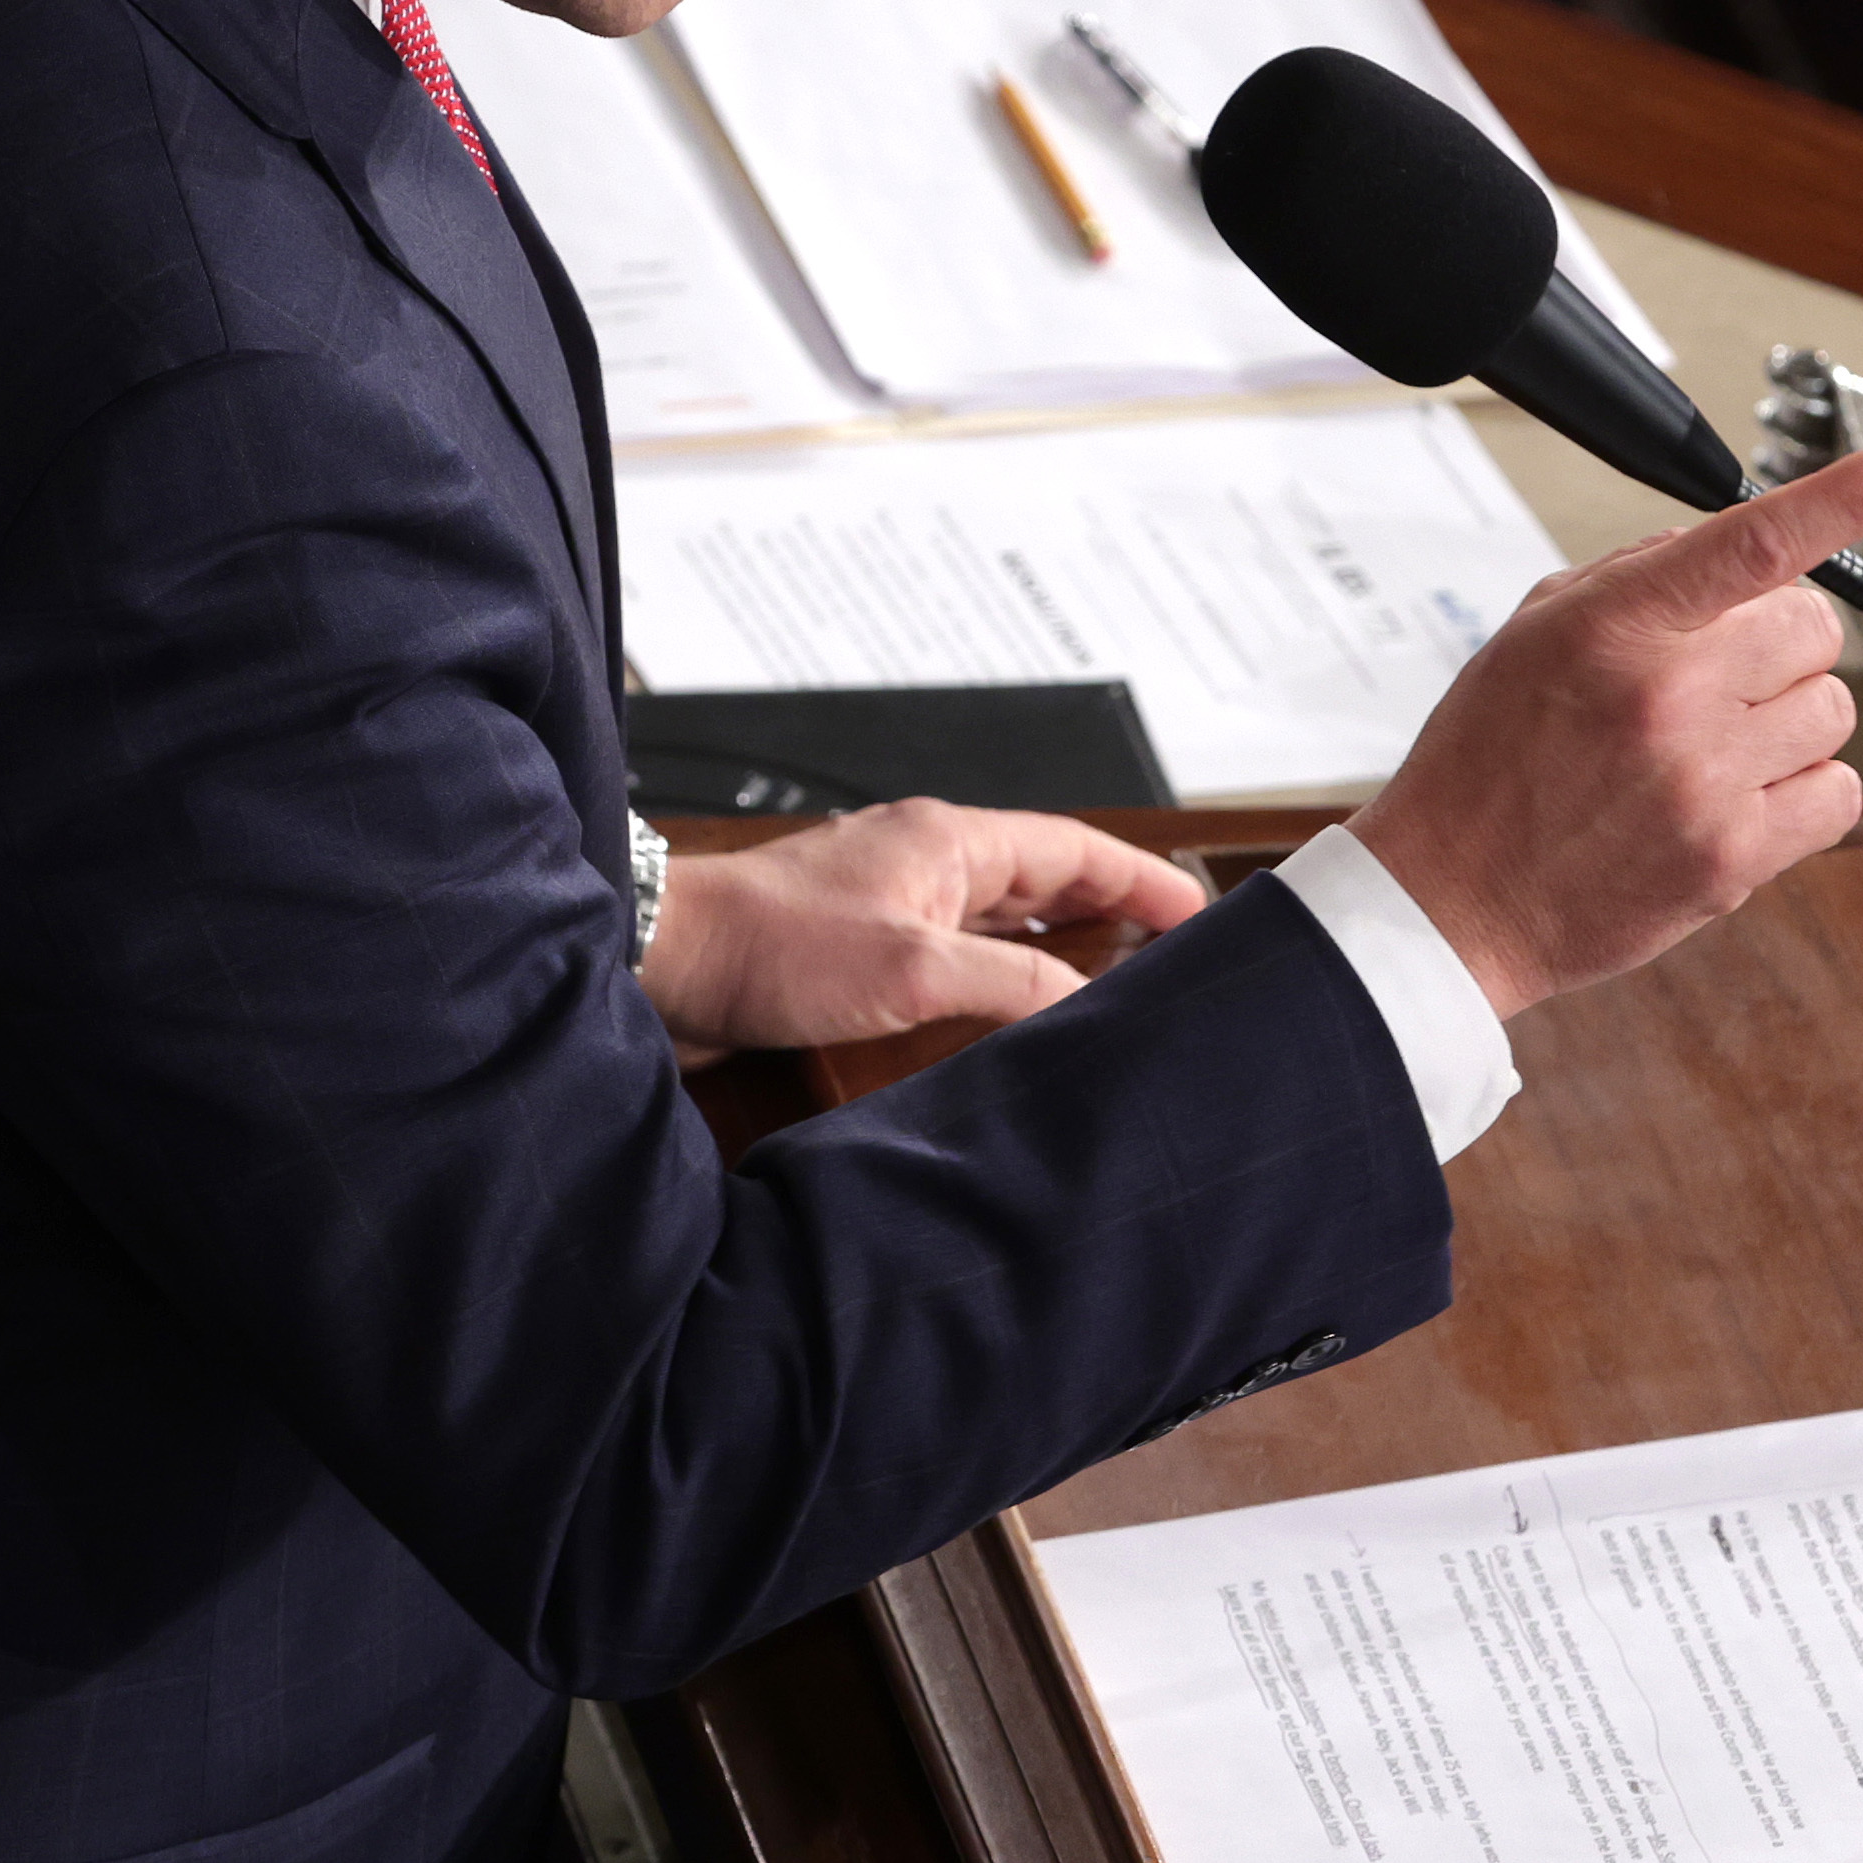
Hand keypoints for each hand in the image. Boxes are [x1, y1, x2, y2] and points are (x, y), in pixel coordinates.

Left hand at [635, 800, 1211, 1062]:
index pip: (1076, 849)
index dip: (1144, 881)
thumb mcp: (913, 969)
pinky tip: (1006, 1020)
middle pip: (1044, 879)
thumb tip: (1085, 1007)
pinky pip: (952, 955)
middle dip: (1110, 913)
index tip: (1201, 911)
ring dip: (1053, 947)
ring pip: (999, 919)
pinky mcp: (855, 949)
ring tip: (1106, 991)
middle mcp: (925, 862)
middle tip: (1168, 956)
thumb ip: (1011, 983)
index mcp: (949, 842)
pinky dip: (996, 978)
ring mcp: (889, 902)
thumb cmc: (770, 947)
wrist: (662, 962)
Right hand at [1346, 441, 1862, 1021]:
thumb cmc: (1487, 763)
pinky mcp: (1734, 859)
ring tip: (1710, 748)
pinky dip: (1805, 791)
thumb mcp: (1533, 634)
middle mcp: (1666, 697)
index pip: (1751, 542)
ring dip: (1789, 720)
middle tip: (1717, 678)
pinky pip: (1839, 795)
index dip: (1845, 496)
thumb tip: (1739, 548)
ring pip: (1833, 710)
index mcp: (1612, 627)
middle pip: (1814, 627)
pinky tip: (1736, 798)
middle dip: (1779, 643)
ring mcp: (1706, 782)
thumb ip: (1636, 576)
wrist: (1450, 900)